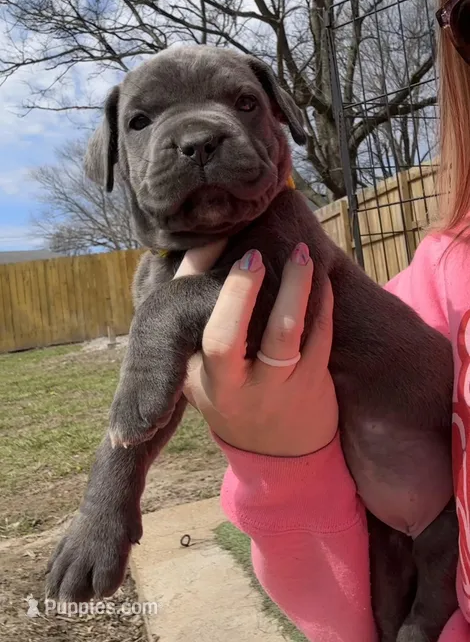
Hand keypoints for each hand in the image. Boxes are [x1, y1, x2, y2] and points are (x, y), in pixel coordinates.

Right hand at [175, 241, 337, 456]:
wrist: (279, 458)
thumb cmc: (232, 399)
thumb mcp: (200, 370)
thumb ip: (195, 315)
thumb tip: (204, 245)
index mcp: (207, 382)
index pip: (200, 336)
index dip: (216, 296)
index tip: (236, 256)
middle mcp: (236, 388)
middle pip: (227, 339)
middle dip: (240, 292)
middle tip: (257, 254)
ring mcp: (277, 389)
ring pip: (285, 333)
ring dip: (295, 288)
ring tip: (302, 253)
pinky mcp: (312, 385)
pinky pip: (319, 336)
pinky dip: (322, 302)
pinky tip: (322, 278)